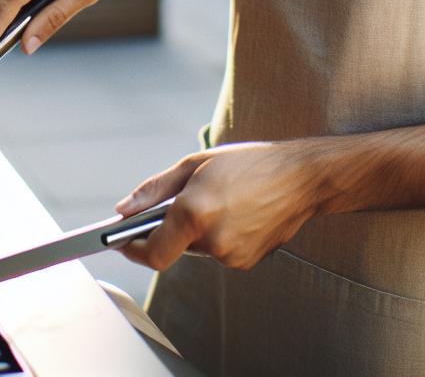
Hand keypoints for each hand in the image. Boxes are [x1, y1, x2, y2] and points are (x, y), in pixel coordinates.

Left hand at [115, 141, 323, 271]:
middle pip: (174, 247)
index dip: (133, 249)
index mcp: (195, 213)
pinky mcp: (247, 262)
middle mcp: (213, 241)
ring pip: (198, 248)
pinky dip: (218, 235)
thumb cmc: (248, 163)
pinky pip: (219, 252)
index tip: (122, 241)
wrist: (303, 178)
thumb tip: (124, 210)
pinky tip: (236, 212)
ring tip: (220, 200)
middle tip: (186, 200)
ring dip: (198, 230)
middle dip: (171, 228)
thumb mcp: (194, 164)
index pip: (152, 253)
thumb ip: (154, 190)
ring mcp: (232, 256)